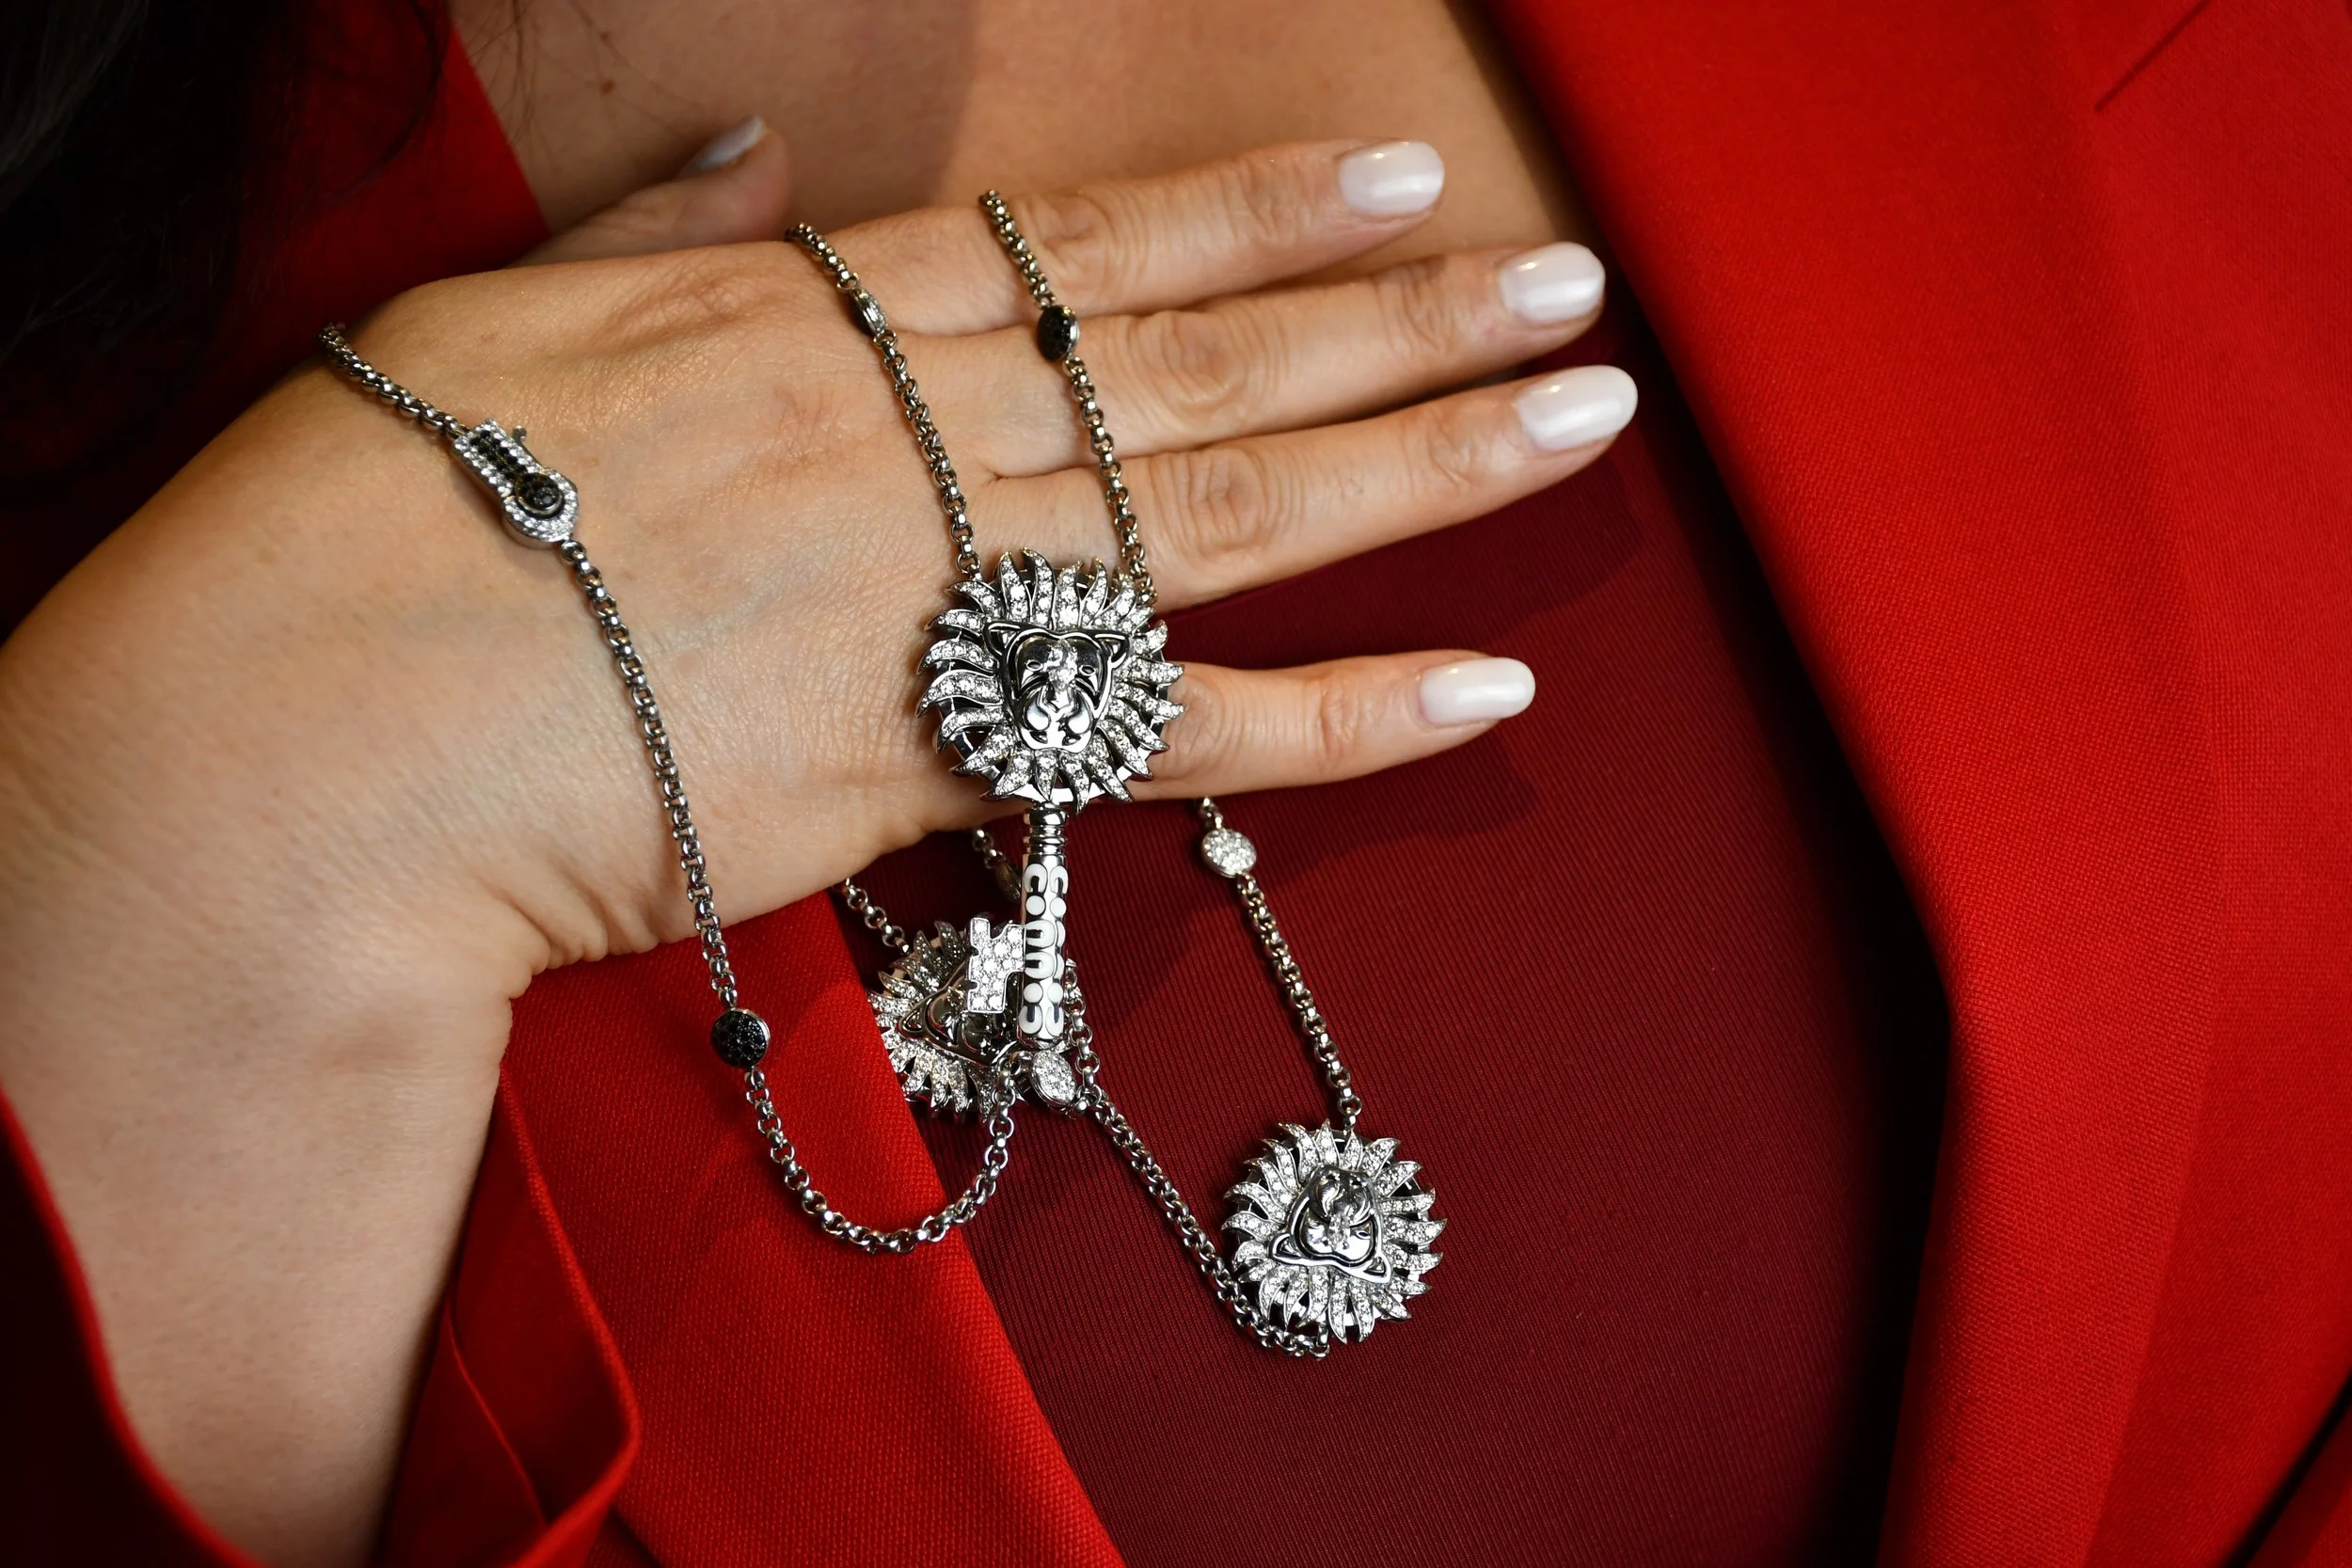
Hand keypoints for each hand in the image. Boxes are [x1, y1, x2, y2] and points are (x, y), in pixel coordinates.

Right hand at [0, 128, 1626, 1563]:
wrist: (310, 747)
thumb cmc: (368, 525)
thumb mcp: (497, 316)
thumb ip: (653, 232)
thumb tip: (752, 163)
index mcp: (813, 317)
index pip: (1085, 251)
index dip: (1254, 213)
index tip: (1394, 179)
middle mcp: (913, 431)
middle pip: (1209, 361)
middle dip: (1404, 315)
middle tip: (1567, 287)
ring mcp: (943, 586)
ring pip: (1239, 506)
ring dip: (1424, 456)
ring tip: (1576, 410)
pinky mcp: (944, 749)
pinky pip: (1185, 731)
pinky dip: (1339, 716)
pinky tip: (1481, 686)